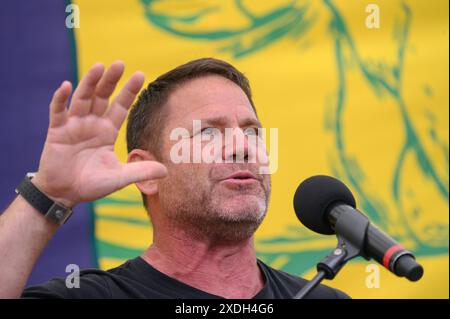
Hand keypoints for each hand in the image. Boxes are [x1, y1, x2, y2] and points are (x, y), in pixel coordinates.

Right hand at [32, 61, 166, 207]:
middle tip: (120, 63)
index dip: (129, 91)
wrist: (65, 194)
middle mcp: (92, 124)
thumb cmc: (91, 185)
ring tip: (99, 66)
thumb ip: (139, 171)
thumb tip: (166, 171)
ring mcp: (74, 125)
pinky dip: (61, 99)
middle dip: (111, 80)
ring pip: (82, 98)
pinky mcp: (56, 131)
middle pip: (102, 97)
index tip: (140, 74)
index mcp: (107, 131)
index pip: (120, 106)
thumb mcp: (118, 178)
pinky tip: (66, 86)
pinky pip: (58, 111)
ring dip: (89, 82)